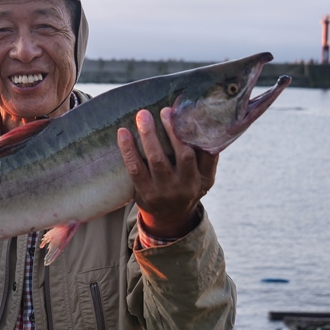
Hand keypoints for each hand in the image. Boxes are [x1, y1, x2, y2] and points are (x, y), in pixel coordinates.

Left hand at [117, 107, 217, 237]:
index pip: (207, 154)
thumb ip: (207, 155)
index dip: (198, 134)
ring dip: (149, 136)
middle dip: (173, 131)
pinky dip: (128, 150)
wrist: (170, 218)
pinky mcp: (145, 192)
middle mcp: (186, 185)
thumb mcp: (204, 177)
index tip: (188, 114)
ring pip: (157, 160)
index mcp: (203, 177)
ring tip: (143, 116)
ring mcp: (164, 190)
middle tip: (164, 110)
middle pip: (182, 154)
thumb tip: (207, 121)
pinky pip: (135, 169)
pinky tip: (123, 133)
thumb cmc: (187, 186)